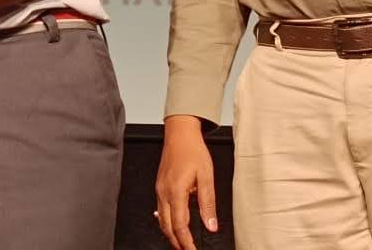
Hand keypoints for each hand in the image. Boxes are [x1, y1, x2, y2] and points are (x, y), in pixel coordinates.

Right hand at [155, 115, 218, 249]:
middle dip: (176, 242)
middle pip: (167, 226)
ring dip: (171, 234)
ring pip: (162, 219)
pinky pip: (161, 209)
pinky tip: (173, 224)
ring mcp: (160, 189)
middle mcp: (164, 192)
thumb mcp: (206, 177)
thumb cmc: (193, 151)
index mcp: (176, 191)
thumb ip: (208, 203)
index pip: (180, 225)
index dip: (186, 242)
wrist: (179, 134)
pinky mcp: (160, 185)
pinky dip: (167, 222)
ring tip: (182, 242)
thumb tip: (211, 225)